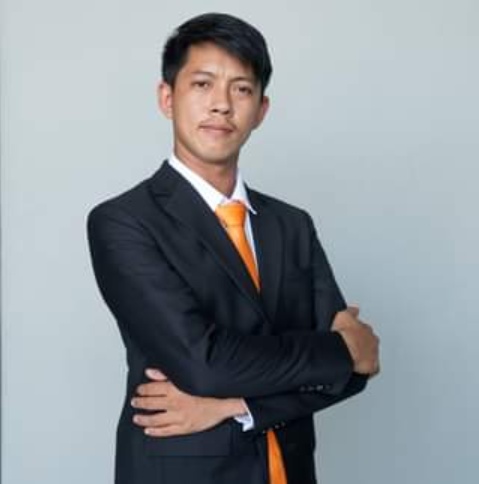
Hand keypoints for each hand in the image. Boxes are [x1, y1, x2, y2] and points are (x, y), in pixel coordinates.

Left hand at [131, 369, 247, 436]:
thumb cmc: (208, 387)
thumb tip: (150, 372)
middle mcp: (174, 404)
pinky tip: (149, 430)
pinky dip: (155, 432)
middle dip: (141, 403)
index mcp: (174, 389)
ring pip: (155, 419)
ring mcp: (178, 417)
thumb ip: (166, 374)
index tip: (139, 389)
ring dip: (144, 418)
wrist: (225, 401)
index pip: (152, 389)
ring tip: (137, 417)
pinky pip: (166, 431)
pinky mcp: (184, 428)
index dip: (143, 389)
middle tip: (135, 402)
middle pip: (151, 404)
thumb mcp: (187, 376)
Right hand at [332, 306, 379, 375]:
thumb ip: (350, 311)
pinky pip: (372, 369)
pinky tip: (358, 369)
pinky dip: (366, 369)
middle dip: (361, 343)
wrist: (344, 351)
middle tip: (349, 346)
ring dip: (364, 355)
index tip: (350, 334)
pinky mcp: (372, 367)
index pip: (364, 329)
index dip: (356, 332)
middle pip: (369, 341)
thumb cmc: (343, 334)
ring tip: (352, 358)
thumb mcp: (343, 315)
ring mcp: (373, 354)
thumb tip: (354, 309)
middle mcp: (373, 341)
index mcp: (367, 329)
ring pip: (371, 354)